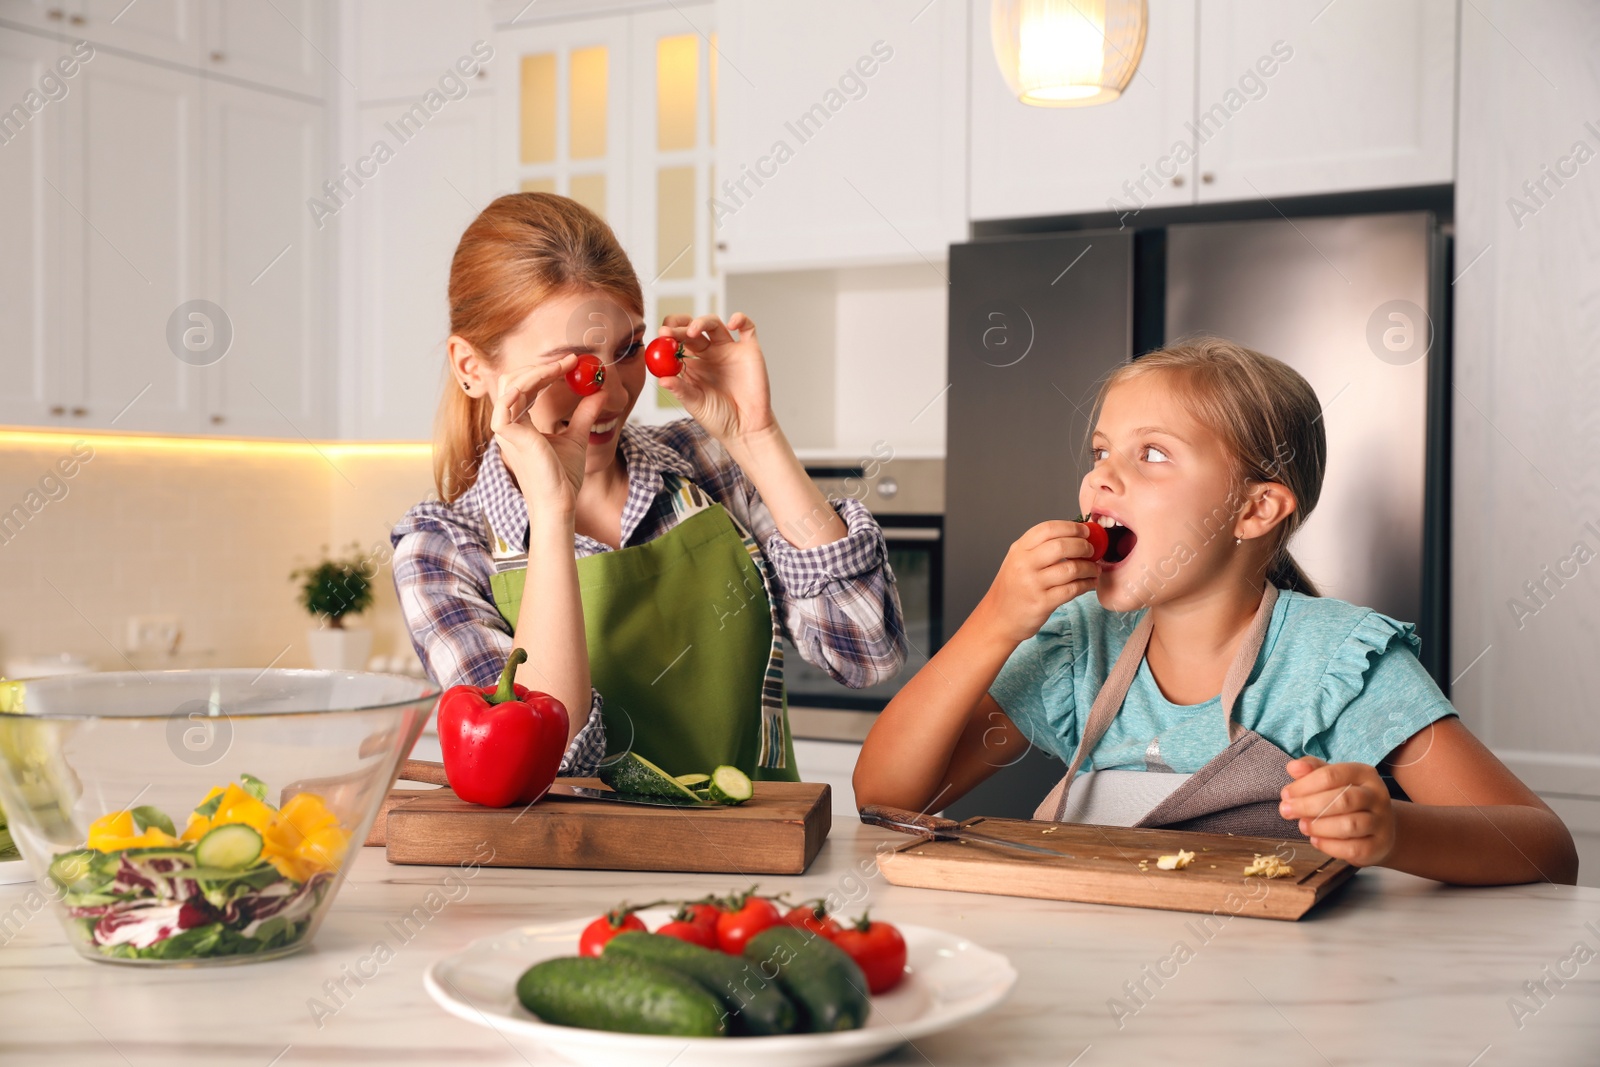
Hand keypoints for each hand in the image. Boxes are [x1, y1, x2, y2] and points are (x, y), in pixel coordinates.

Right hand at [489, 355, 603, 516]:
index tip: (572, 362)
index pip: (524, 386)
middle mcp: (508, 424)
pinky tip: (546, 377)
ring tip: (563, 366)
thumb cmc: (562, 478)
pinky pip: (508, 402)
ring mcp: (506, 429)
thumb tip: (598, 393)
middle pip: (512, 379)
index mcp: (520, 424)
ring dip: (537, 371)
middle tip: (569, 361)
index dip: (545, 371)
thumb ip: (584, 415)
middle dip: (539, 366)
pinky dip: (524, 385)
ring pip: (511, 384)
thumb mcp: (577, 437)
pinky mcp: (509, 435)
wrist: (560, 504)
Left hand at [653, 312, 773, 443]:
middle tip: (668, 331)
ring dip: (701, 322)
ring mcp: (729, 350)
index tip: (661, 335)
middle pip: (692, 329)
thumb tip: (661, 379)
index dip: (669, 335)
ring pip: (714, 324)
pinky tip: (731, 324)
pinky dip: (740, 319)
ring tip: (691, 331)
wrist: (746, 429)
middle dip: (679, 327)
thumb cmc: (719, 418)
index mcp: (692, 364)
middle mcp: (709, 353)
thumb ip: (681, 390)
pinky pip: (747, 327)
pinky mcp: (749, 350)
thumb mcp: (695, 404)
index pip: (677, 341)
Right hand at [973, 520, 1099, 644]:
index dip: (1071, 527)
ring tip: (1094, 569)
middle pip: (1061, 546)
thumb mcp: (1018, 561)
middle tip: (1092, 550)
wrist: (998, 619)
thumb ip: (1040, 549)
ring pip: (1071, 568)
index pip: (1047, 529)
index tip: (1086, 531)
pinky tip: (1090, 583)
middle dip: (1083, 546)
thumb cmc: (1013, 589)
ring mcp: (1032, 584)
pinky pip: (1072, 589)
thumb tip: (1075, 537)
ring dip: (1089, 568)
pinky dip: (1086, 585)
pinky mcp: (1042, 603)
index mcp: (1019, 550)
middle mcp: (1024, 564)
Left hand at [1280, 756, 1395, 865]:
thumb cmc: (1348, 798)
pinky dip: (1329, 846)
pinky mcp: (1379, 846)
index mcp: (1364, 773)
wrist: (1379, 828)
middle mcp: (1377, 796)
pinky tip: (1315, 840)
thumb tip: (1293, 767)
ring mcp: (1381, 822)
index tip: (1285, 794)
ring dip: (1319, 826)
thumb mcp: (1332, 779)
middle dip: (1308, 806)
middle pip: (1343, 800)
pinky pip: (1353, 848)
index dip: (1304, 785)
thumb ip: (1312, 771)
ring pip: (1350, 825)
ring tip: (1302, 826)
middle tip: (1285, 811)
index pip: (1332, 775)